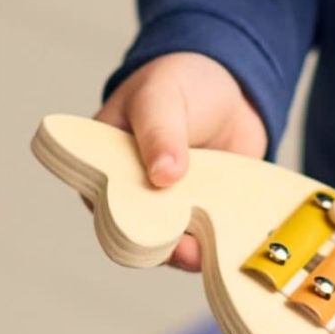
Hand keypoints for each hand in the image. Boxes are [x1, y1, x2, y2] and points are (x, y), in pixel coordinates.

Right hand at [92, 51, 266, 270]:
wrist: (231, 86)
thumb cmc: (180, 82)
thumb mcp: (162, 97)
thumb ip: (159, 132)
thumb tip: (162, 175)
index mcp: (104, 163)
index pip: (103, 203)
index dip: (121, 221)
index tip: (145, 228)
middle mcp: (133, 193)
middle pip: (137, 233)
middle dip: (160, 244)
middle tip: (183, 247)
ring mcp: (171, 207)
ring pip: (173, 244)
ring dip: (190, 251)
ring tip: (206, 250)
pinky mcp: (204, 214)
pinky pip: (206, 239)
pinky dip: (216, 244)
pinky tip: (227, 245)